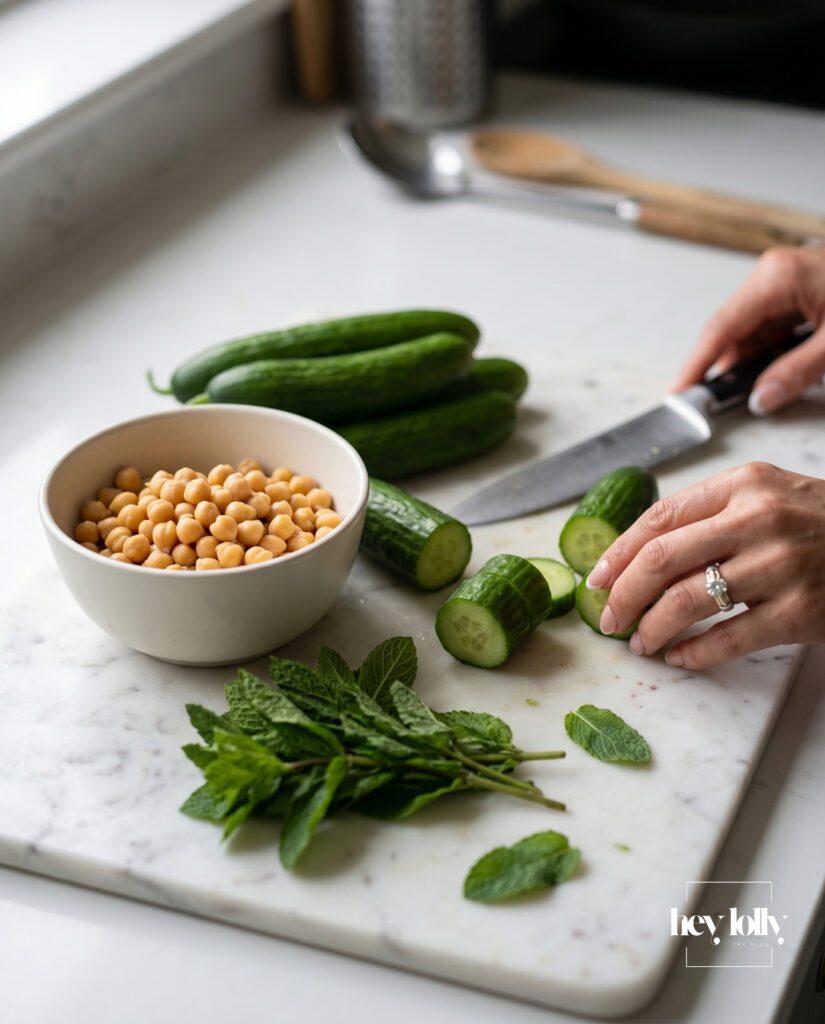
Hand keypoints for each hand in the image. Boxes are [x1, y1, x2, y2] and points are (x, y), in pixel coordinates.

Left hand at [585, 463, 824, 668]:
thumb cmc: (820, 524)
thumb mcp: (767, 497)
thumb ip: (711, 515)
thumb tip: (639, 554)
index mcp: (743, 484)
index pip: (658, 516)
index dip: (617, 551)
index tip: (596, 577)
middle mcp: (758, 518)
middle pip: (661, 559)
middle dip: (623, 594)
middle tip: (608, 617)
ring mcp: (781, 566)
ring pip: (686, 601)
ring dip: (652, 628)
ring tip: (640, 642)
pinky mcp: (800, 611)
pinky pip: (727, 639)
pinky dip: (694, 654)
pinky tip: (679, 658)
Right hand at [673, 246, 824, 414]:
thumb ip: (795, 373)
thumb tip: (761, 399)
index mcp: (777, 278)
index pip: (721, 328)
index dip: (697, 365)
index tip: (680, 393)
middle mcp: (775, 275)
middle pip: (733, 330)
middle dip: (724, 369)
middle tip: (709, 404)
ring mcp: (788, 282)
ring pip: (752, 331)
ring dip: (749, 364)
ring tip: (743, 396)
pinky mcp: (803, 292)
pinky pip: (772, 327)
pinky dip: (769, 353)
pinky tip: (770, 376)